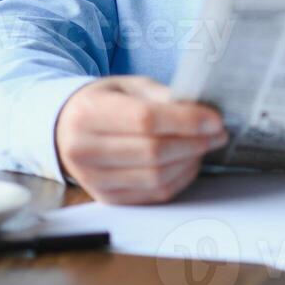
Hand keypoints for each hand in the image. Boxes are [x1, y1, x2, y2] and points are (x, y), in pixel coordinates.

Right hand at [55, 76, 226, 203]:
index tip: (215, 119)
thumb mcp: (128, 87)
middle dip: (195, 142)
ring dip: (190, 162)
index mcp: (88, 113)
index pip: (145, 120)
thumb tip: (201, 112)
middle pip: (153, 152)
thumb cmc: (103, 103)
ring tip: (204, 145)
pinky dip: (179, 179)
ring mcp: (93, 178)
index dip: (186, 121)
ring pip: (156, 177)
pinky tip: (188, 162)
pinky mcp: (106, 198)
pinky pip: (153, 194)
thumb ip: (162, 97)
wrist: (66, 129)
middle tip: (218, 133)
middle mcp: (84, 149)